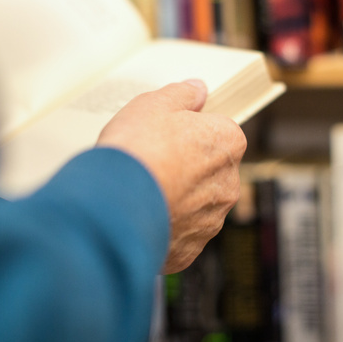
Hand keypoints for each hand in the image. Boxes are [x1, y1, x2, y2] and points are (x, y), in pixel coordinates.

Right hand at [96, 80, 246, 273]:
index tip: (170, 131)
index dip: (193, 129)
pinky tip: (140, 216)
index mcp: (227, 143)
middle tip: (152, 159)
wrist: (115, 203)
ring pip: (195, 205)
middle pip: (209, 170)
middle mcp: (227, 184)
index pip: (220, 131)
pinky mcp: (188, 251)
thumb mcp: (154, 103)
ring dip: (176, 198)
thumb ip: (181, 95)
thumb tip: (197, 90)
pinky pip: (178, 235)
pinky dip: (163, 226)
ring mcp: (210, 221)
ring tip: (142, 190)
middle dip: (187, 166)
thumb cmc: (138, 148)